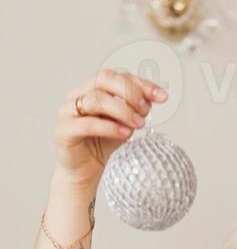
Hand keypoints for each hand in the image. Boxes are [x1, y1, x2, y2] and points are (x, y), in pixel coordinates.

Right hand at [54, 68, 167, 188]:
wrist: (86, 171)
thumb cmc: (104, 144)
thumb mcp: (126, 123)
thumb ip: (136, 108)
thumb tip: (156, 96)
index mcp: (94, 88)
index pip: (118, 76)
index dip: (141, 84)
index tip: (161, 97)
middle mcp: (79, 95)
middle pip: (104, 79)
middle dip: (130, 92)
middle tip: (145, 110)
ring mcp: (68, 111)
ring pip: (96, 99)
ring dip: (123, 110)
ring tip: (139, 124)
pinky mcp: (63, 131)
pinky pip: (87, 124)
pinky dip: (109, 127)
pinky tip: (125, 133)